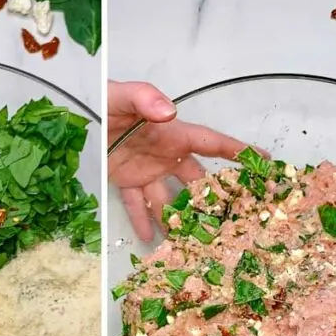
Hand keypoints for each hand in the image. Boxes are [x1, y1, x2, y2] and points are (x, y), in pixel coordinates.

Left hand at [107, 81, 247, 241]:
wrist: (72, 114)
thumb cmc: (104, 100)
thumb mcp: (122, 95)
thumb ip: (145, 98)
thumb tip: (170, 111)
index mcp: (173, 133)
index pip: (212, 143)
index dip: (238, 152)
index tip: (263, 162)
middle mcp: (166, 154)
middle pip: (197, 180)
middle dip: (214, 198)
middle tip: (231, 220)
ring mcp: (148, 169)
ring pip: (170, 198)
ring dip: (179, 218)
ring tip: (191, 241)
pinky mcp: (126, 180)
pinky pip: (138, 204)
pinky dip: (143, 220)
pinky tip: (150, 240)